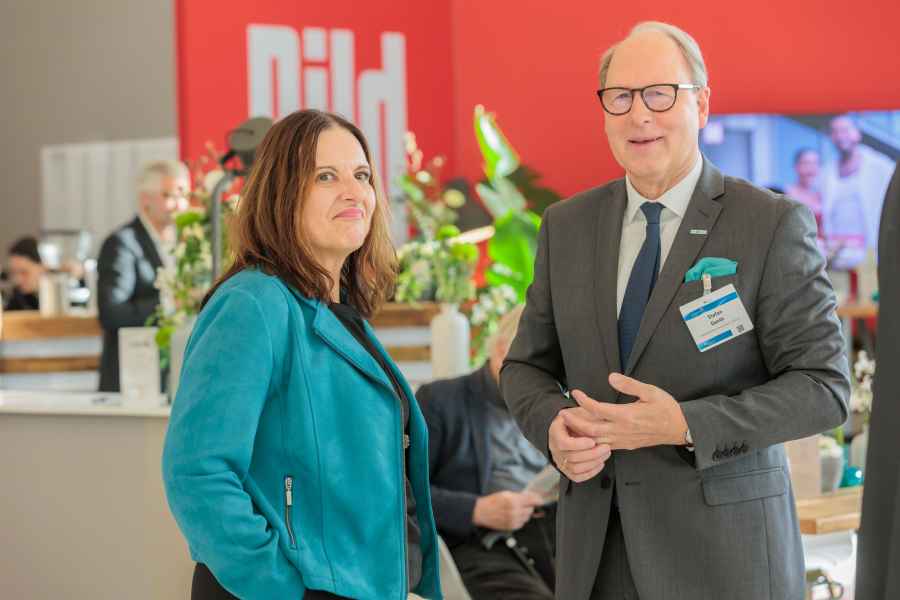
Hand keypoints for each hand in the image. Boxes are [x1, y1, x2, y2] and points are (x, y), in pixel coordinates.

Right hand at [472, 491, 543, 530]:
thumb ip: (520, 496)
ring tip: (516, 510)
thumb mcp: (506, 493)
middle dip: (528, 506)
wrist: (481, 512)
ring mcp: (513, 520)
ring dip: (524, 513)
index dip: (537, 500)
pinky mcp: (511, 527)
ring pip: (527, 517)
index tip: (539, 500)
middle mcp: (514, 511)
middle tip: (522, 503)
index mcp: (513, 501)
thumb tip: (532, 497)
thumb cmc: (492, 502)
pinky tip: (513, 515)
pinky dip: (520, 519)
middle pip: (531, 509)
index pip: (533, 501)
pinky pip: (522, 523)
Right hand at [548, 412, 611, 482]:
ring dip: (593, 463)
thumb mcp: (576, 412)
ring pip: (575, 468)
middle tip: (606, 447)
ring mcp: (560, 461)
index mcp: (555, 433)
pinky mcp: (567, 470)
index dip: (578, 444)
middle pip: (571, 458)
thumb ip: (579, 414)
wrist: (568, 429)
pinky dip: (590, 472)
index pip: (563, 443)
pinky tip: (600, 463)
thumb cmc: (575, 419)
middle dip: (592, 454)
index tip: (592, 441)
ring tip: (605, 454)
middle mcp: (554, 449)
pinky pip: (577, 477)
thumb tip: (582, 407)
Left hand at [562, 373, 687, 450]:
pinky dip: (591, 441)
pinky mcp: (625, 446)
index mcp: (627, 415)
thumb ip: (629, 384)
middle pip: (590, 429)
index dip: (583, 401)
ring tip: (569, 424)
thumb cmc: (666, 408)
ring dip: (580, 433)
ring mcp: (623, 440)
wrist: (680, 428)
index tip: (574, 392)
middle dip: (574, 421)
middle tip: (562, 412)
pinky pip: (603, 445)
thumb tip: (611, 377)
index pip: (597, 409)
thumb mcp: (650, 391)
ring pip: (595, 440)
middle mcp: (622, 430)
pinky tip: (584, 435)